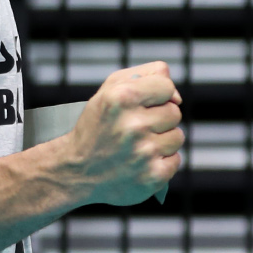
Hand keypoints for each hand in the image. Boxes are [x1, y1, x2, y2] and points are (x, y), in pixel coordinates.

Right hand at [63, 62, 182, 207]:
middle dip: (159, 119)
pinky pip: (176, 160)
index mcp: (121, 98)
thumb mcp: (110, 90)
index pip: (167, 86)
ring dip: (162, 141)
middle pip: (174, 112)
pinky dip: (162, 162)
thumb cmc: (96, 127)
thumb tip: (177, 97)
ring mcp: (144, 153)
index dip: (158, 95)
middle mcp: (133, 125)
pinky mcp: (153, 176)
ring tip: (137, 147)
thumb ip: (145, 76)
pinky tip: (141, 163)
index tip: (144, 105)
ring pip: (177, 137)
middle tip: (135, 129)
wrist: (76, 173)